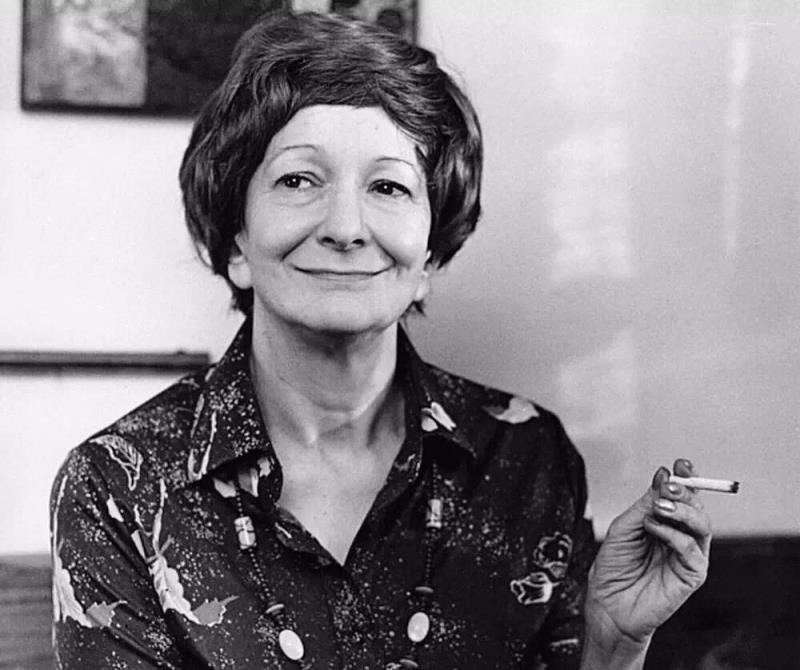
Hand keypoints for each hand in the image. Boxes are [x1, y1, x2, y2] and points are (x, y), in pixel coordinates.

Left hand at [585, 459, 711, 650]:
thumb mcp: (625, 526)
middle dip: (685, 491)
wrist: (608, 603)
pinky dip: (674, 535)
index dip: (685, 478)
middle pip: (696, 506)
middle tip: (669, 485)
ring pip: (702, 524)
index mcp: (665, 522)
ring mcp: (689, 555)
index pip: (682, 496)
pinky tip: (654, 529)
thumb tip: (664, 475)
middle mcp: (681, 535)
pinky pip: (692, 549)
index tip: (680, 463)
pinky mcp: (692, 575)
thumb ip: (645, 503)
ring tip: (659, 507)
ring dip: (682, 510)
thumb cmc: (614, 566)